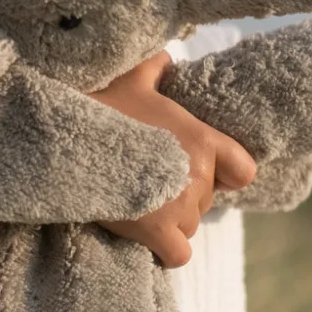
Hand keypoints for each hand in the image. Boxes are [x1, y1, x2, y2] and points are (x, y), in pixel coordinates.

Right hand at [88, 50, 256, 268]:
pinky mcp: (157, 232)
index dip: (225, 172)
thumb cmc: (102, 104)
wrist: (67, 137)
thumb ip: (157, 67)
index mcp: (202, 140)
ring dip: (168, 218)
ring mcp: (180, 207)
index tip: (202, 169)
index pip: (243, 170)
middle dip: (182, 193)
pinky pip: (177, 254)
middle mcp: (199, 176)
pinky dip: (164, 248)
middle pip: (205, 199)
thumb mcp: (133, 76)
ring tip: (137, 197)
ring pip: (188, 225)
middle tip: (148, 176)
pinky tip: (144, 232)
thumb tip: (166, 57)